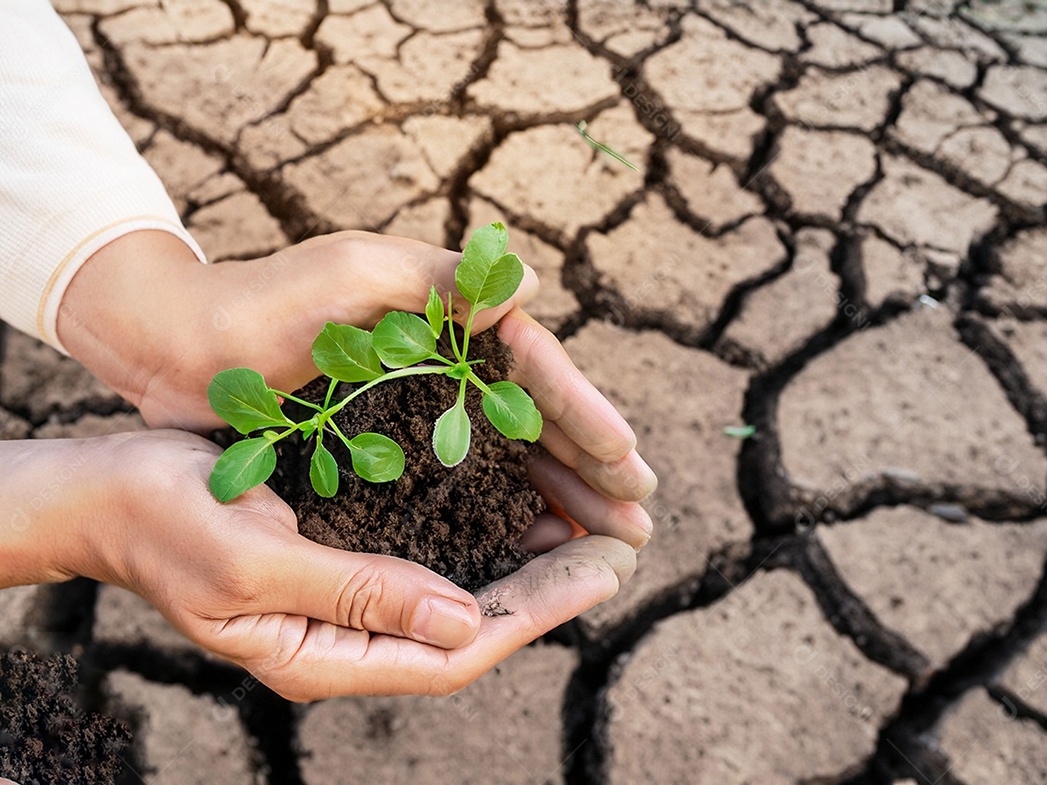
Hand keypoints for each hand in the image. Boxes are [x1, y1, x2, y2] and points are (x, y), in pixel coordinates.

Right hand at [23, 431, 636, 699]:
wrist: (110, 491)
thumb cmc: (167, 521)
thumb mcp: (256, 559)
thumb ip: (357, 595)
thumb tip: (462, 621)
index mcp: (324, 656)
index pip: (455, 651)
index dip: (534, 614)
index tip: (601, 571)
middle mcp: (346, 639)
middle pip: (471, 627)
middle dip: (548, 592)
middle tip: (619, 549)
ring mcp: (346, 602)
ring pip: (458, 595)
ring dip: (525, 566)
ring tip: (589, 531)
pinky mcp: (345, 559)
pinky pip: (430, 558)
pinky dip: (481, 537)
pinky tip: (518, 507)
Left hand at [58, 229, 655, 509]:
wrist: (177, 347)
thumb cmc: (258, 303)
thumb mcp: (351, 274)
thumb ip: (437, 280)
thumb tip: (536, 287)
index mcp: (448, 314)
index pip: (535, 366)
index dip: (584, 413)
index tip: (628, 460)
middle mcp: (448, 358)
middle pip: (537, 417)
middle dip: (592, 467)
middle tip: (641, 518)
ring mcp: (423, 402)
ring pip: (512, 453)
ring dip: (563, 494)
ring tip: (608, 539)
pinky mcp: (395, 441)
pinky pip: (469, 477)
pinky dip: (507, 506)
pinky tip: (536, 539)